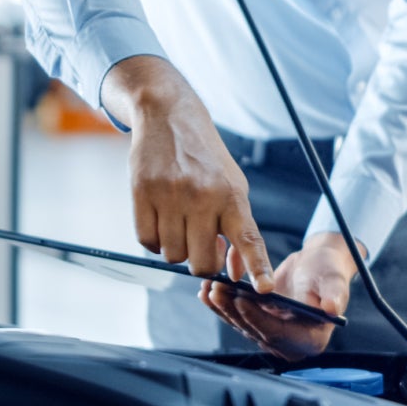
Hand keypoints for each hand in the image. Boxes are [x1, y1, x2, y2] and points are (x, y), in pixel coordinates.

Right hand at [102, 55, 273, 289]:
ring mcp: (171, 196)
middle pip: (201, 262)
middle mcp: (203, 197)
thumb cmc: (207, 159)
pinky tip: (162, 218)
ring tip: (181, 222)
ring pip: (172, 255)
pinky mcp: (142, 194)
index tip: (264, 288)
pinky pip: (147, 242)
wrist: (170, 117)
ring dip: (177, 248)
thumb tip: (233, 271)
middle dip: (202, 262)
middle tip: (202, 244)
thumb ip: (236, 227)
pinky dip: (154, 240)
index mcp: (232, 195)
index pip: (249, 239)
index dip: (257, 267)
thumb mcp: (233, 185)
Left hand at [200, 234, 357, 359]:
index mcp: (310, 339)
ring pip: (241, 323)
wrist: (317, 266)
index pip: (277, 333)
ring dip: (223, 306)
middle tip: (218, 289)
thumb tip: (332, 308)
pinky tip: (207, 292)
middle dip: (233, 310)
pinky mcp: (258, 324)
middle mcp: (288, 343)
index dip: (257, 318)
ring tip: (210, 287)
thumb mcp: (335, 280)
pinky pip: (237, 317)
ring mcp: (271, 334)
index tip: (241, 300)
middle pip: (254, 329)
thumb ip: (335, 294)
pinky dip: (222, 305)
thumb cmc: (329, 272)